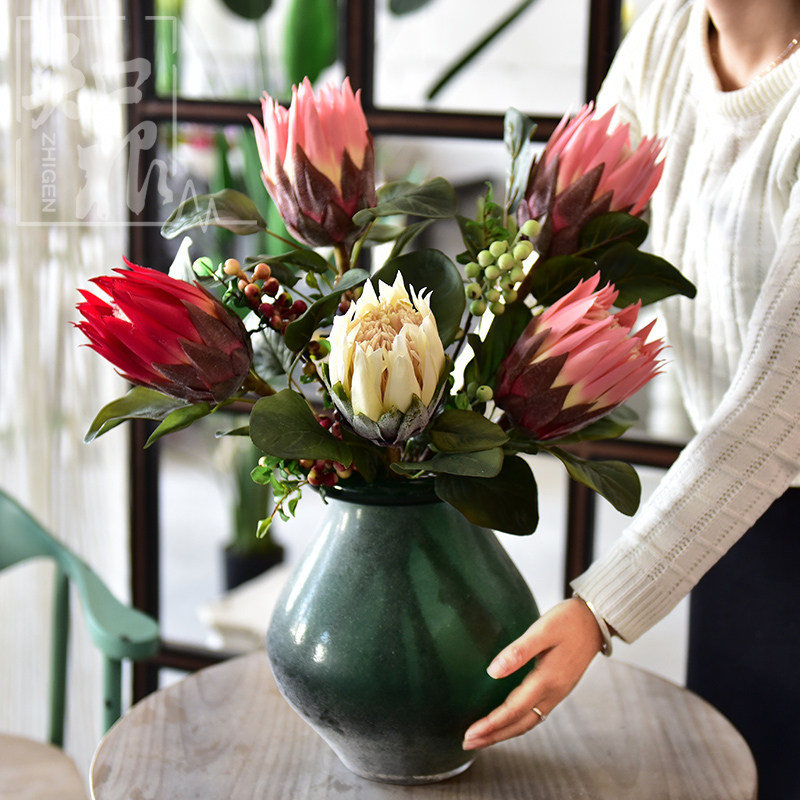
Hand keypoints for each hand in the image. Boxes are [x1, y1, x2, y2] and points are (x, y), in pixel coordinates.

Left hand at [462, 597, 604, 749]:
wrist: (596, 621)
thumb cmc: (569, 621)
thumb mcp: (543, 630)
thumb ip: (518, 651)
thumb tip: (493, 671)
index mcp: (547, 680)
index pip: (513, 710)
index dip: (491, 724)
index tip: (470, 734)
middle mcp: (553, 692)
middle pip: (520, 724)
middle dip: (494, 736)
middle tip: (469, 743)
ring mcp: (558, 692)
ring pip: (528, 722)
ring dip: (505, 732)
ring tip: (484, 737)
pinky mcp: (559, 688)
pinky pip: (536, 714)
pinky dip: (518, 722)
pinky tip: (508, 720)